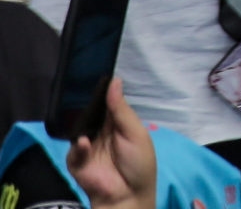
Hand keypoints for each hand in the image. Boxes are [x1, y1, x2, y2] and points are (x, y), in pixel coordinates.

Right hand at [65, 78, 156, 208]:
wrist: (128, 194)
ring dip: (81, 124)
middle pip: (90, 114)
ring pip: (79, 129)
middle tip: (81, 91)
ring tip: (84, 117)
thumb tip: (115, 81)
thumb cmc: (138, 162)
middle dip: (86, 105)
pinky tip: (85, 143)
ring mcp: (87, 146)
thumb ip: (121, 110)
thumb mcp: (135, 133)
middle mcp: (100, 132)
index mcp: (117, 123)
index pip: (107, 103)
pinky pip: (74, 150)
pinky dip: (79, 146)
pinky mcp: (77, 161)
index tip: (95, 73)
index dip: (102, 91)